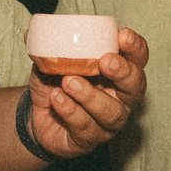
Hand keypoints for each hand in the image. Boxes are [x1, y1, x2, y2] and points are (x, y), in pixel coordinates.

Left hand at [25, 27, 148, 157]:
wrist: (35, 115)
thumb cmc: (54, 82)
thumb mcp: (51, 59)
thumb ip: (50, 45)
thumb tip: (34, 31)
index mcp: (117, 72)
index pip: (137, 58)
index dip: (135, 47)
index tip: (123, 35)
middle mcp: (120, 97)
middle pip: (136, 87)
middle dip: (123, 72)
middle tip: (105, 61)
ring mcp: (107, 121)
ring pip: (112, 112)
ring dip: (91, 95)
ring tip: (68, 82)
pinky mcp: (90, 139)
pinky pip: (87, 127)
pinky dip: (71, 111)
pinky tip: (56, 99)